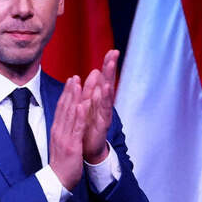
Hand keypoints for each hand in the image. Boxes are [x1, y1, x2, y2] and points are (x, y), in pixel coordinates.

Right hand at [49, 76, 87, 188]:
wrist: (57, 181)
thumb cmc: (61, 164)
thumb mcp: (60, 144)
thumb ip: (63, 131)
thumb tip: (65, 122)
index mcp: (57, 130)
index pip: (61, 109)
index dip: (66, 94)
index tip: (71, 81)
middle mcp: (59, 131)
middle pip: (64, 107)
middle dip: (70, 91)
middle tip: (74, 76)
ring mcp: (64, 137)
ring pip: (69, 114)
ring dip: (74, 98)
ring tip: (78, 84)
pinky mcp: (71, 145)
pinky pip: (75, 128)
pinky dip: (78, 115)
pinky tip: (81, 104)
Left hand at [81, 49, 118, 163]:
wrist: (87, 150)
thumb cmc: (87, 128)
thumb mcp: (87, 106)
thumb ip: (90, 92)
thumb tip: (95, 74)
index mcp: (96, 100)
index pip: (102, 79)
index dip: (107, 66)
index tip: (111, 51)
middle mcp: (102, 105)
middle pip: (107, 83)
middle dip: (110, 68)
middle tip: (114, 53)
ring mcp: (104, 114)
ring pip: (107, 94)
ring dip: (108, 79)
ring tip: (110, 66)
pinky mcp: (102, 124)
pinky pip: (103, 110)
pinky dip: (104, 99)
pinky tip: (104, 89)